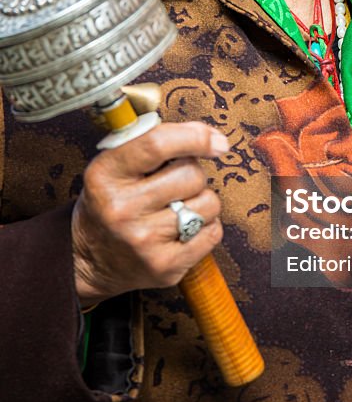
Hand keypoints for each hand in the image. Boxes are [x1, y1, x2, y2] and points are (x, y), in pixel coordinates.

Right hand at [71, 122, 228, 306]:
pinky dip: (206, 227)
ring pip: (208, 204)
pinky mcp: (165, 266)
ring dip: (202, 202)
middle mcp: (122, 208)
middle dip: (193, 174)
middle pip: (191, 175)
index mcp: (105, 175)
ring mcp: (144, 240)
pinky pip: (212, 233)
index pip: (157, 144)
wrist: (85, 261)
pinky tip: (185, 228)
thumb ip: (149, 143)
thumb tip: (207, 135)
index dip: (195, 137)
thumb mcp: (112, 166)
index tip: (216, 141)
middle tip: (175, 185)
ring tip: (178, 207)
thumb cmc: (108, 203)